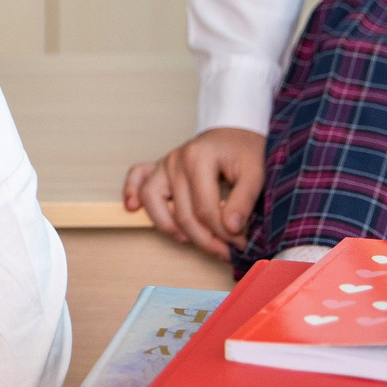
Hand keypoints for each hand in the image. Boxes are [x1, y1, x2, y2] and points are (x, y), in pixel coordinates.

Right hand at [123, 127, 266, 257]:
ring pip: (154, 202)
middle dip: (205, 240)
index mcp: (199, 158)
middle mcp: (176, 160)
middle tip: (226, 252)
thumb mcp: (255, 173)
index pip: (205, 210)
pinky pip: (137, 178)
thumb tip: (231, 230)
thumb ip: (243, 202)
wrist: (235, 134)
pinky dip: (131, 192)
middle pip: (182, 214)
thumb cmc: (245, 151)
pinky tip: (133, 208)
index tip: (241, 246)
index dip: (224, 234)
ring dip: (171, 227)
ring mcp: (164, 164)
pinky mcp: (159, 167)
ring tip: (190, 240)